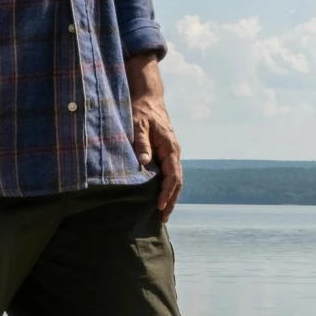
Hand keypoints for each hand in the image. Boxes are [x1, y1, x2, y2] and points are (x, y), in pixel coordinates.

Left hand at [126, 52, 182, 216]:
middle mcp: (173, 152)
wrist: (148, 97)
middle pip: (177, 182)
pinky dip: (166, 187)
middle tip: (163, 218)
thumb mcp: (138, 125)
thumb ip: (141, 143)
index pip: (173, 175)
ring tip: (163, 213)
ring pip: (174, 179)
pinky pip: (168, 173)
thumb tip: (144, 162)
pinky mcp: (165, 153)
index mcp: (170, 148)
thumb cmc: (141, 110)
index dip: (167, 192)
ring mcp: (170, 153)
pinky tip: (159, 196)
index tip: (160, 206)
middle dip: (171, 200)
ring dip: (170, 196)